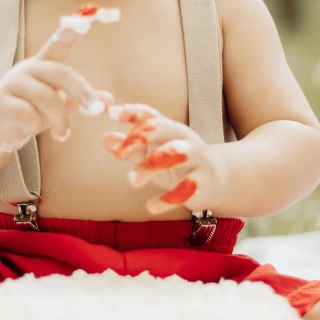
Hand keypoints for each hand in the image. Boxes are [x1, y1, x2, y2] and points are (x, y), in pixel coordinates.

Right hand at [0, 12, 115, 155]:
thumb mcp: (58, 104)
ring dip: (60, 120)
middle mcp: (28, 69)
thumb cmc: (30, 111)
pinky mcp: (0, 103)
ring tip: (62, 134)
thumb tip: (109, 101)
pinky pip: (28, 115)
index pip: (58, 43)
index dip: (71, 31)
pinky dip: (36, 126)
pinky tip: (32, 130)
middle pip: (62, 73)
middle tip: (94, 111)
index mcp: (43, 65)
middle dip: (81, 93)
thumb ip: (81, 101)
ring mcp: (11, 84)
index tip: (86, 20)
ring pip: (47, 98)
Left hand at [103, 104, 224, 214]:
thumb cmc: (175, 165)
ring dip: (152, 164)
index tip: (110, 113)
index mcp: (169, 129)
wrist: (215, 180)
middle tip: (118, 154)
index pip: (150, 115)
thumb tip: (105, 139)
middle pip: (161, 129)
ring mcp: (197, 157)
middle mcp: (184, 138)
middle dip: (138, 138)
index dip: (131, 112)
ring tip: (132, 181)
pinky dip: (166, 198)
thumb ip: (130, 148)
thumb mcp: (151, 156)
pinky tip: (150, 207)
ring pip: (177, 154)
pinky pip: (185, 187)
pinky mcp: (205, 180)